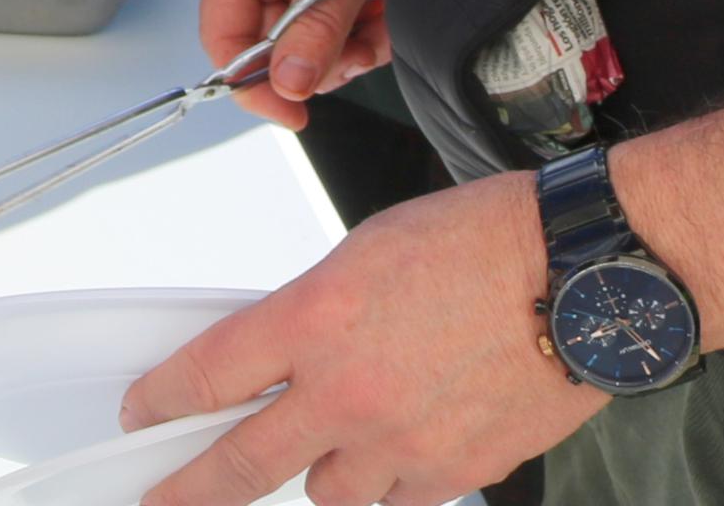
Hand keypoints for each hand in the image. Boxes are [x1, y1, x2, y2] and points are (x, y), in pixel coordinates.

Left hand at [121, 171, 597, 505]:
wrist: (581, 274)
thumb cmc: (480, 243)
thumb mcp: (363, 254)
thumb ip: (313, 316)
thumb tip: (282, 358)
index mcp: (313, 320)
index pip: (206, 375)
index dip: (162, 400)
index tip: (142, 415)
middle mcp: (347, 392)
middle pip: (241, 465)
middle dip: (189, 491)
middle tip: (159, 503)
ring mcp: (403, 443)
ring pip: (328, 494)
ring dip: (319, 474)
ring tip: (333, 444)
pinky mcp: (457, 471)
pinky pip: (399, 499)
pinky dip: (390, 482)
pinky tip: (402, 449)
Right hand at [196, 0, 422, 127]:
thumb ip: (315, 30)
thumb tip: (288, 86)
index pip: (221, 30)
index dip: (250, 79)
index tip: (293, 111)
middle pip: (268, 42)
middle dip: (320, 55)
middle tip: (360, 51)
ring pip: (306, 41)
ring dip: (350, 45)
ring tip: (382, 22)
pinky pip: (332, 28)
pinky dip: (364, 32)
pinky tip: (387, 13)